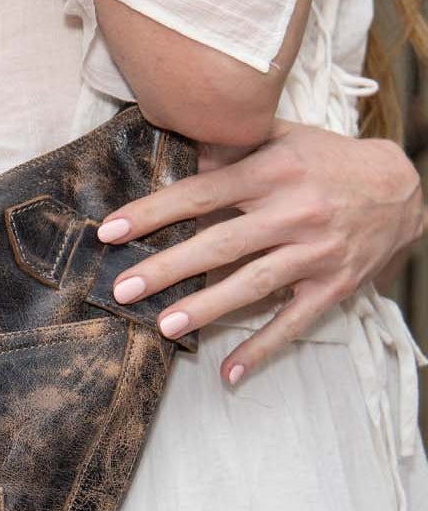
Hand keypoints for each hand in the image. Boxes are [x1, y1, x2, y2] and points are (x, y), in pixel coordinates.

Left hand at [95, 119, 425, 384]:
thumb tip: (174, 151)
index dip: (154, 213)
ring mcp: (316, 251)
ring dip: (206, 308)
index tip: (110, 231)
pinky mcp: (334, 284)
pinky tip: (229, 372)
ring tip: (164, 326)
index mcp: (273, 171)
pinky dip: (262, 348)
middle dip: (168, 268)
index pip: (201, 193)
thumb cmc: (326, 160)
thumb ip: (229, 145)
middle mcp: (295, 211)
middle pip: (221, 243)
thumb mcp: (281, 138)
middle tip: (124, 289)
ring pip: (253, 284)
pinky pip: (293, 322)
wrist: (403, 188)